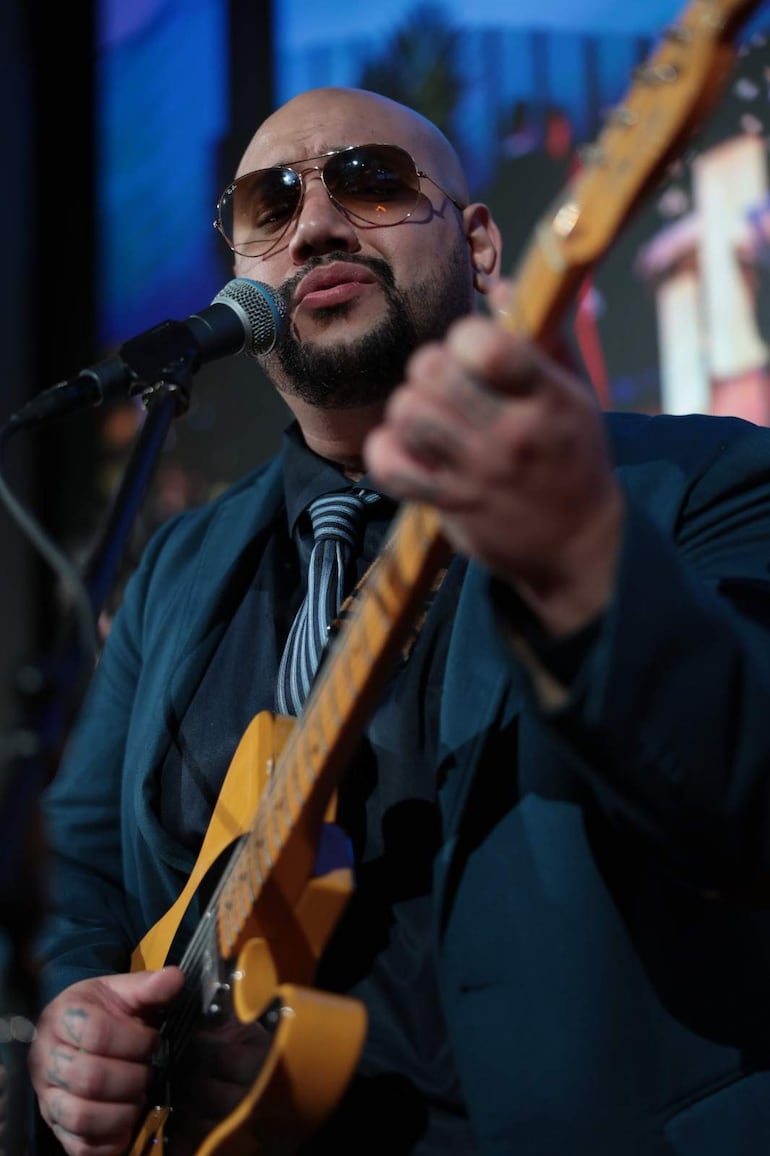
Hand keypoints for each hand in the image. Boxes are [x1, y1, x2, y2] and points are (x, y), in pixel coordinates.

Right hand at [28, 968, 184, 1155]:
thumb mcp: (121, 991)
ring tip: (138, 1097)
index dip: (134, 1041)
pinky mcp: (55, 1127)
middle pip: (90, 1078)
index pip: (96, 1034)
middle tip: (148, 1071)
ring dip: (122, 1111)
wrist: (74, 1030)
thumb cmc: (101, 1010)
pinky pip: (80, 1146)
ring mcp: (48, 1096)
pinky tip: (128, 1122)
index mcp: (62, 1017)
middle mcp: (46, 1059)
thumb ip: (147, 987)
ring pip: (82, 1116)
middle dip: (132, 1078)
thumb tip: (174, 978)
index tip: (151, 1040)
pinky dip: (110, 1140)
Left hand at [364, 284, 624, 634]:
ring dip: (409, 405)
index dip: (466, 336)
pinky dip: (386, 450)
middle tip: (445, 382)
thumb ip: (541, 340)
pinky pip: (390, 466)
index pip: (486, 347)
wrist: (579, 545)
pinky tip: (404, 445)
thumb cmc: (574, 459)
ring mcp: (476, 473)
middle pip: (433, 372)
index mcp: (546, 400)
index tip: (473, 350)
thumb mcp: (575, 395)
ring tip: (428, 414)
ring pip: (408, 413)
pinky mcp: (449, 504)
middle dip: (431, 365)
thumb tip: (501, 288)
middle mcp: (510, 436)